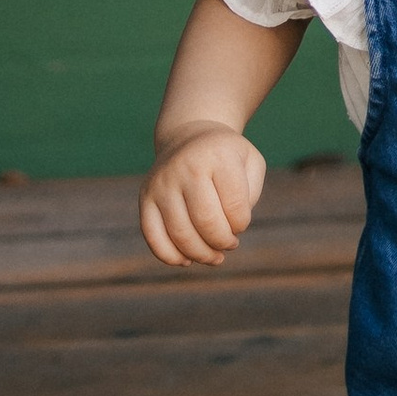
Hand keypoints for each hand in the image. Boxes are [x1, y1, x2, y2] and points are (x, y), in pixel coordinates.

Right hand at [140, 125, 266, 267]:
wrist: (189, 135)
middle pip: (206, 222)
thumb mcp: (251, 163)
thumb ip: (251, 194)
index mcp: (217, 154)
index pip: (235, 206)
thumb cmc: (226, 156)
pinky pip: (153, 238)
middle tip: (230, 243)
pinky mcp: (145, 197)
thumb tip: (230, 228)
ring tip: (214, 255)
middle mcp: (186, 166)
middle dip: (222, 242)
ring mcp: (162, 182)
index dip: (242, 224)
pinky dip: (171, 257)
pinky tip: (187, 259)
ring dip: (201, 255)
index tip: (241, 222)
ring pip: (180, 234)